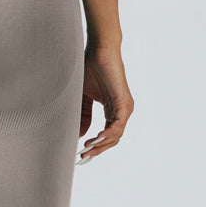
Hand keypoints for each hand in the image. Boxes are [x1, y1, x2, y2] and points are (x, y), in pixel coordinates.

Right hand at [76, 43, 133, 163]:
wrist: (99, 49)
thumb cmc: (91, 68)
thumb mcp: (84, 96)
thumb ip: (84, 114)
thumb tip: (80, 135)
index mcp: (113, 110)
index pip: (107, 135)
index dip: (95, 146)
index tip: (81, 153)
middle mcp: (122, 111)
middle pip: (112, 139)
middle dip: (98, 149)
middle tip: (83, 157)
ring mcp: (125, 108)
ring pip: (116, 135)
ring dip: (101, 144)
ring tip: (87, 149)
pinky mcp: (124, 102)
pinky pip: (118, 125)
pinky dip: (107, 133)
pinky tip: (96, 138)